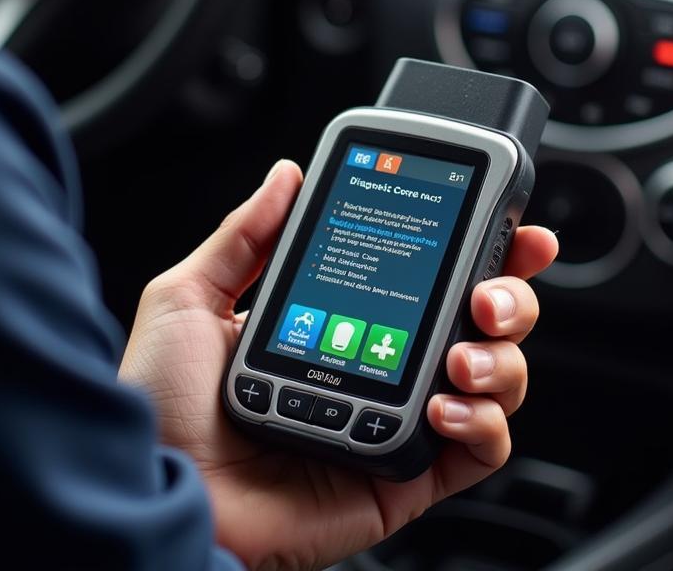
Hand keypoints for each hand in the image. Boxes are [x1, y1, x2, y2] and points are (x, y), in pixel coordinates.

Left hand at [119, 161, 557, 570]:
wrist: (162, 495)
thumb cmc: (163, 407)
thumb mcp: (192, 298)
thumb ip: (244, 234)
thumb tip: (286, 176)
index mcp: (345, 319)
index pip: (428, 274)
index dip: (479, 247)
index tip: (509, 222)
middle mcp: (383, 365)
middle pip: (482, 320)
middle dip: (510, 295)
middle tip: (490, 291)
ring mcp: (399, 418)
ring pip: (497, 377)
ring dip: (501, 356)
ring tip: (461, 352)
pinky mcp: (408, 475)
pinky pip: (482, 449)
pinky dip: (484, 421)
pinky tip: (445, 405)